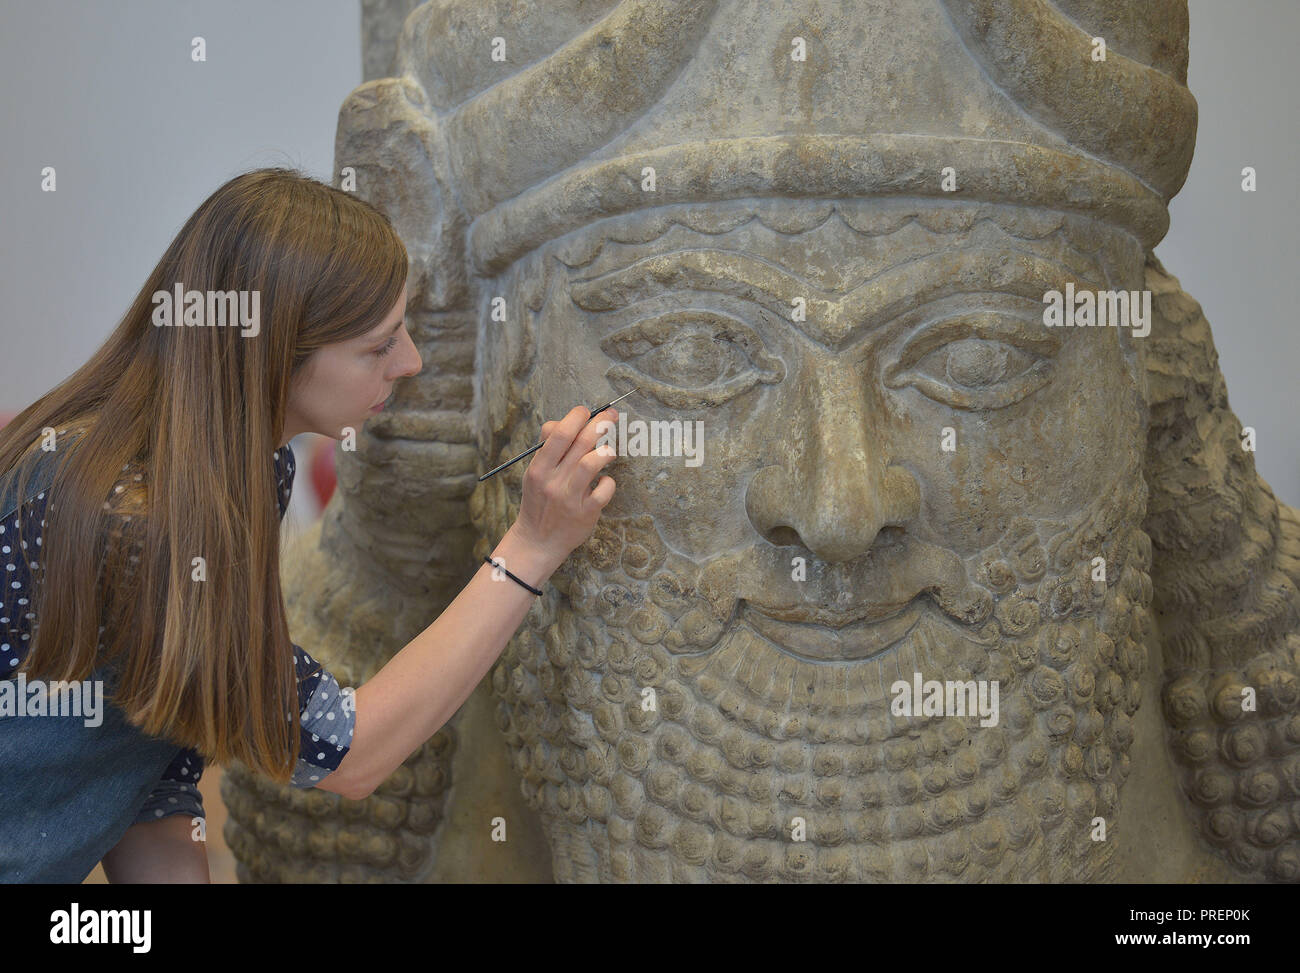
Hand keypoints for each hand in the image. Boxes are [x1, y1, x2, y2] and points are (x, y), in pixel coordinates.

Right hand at [511, 405, 618, 563]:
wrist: (537, 542)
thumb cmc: (540, 501)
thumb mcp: (535, 473)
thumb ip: (550, 449)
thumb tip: (571, 421)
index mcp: (538, 468)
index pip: (557, 433)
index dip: (575, 417)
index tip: (585, 411)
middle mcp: (552, 481)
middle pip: (579, 442)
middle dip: (599, 423)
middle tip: (612, 415)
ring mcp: (569, 498)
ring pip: (592, 463)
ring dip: (605, 452)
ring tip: (608, 452)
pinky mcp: (585, 513)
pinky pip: (604, 489)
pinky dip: (609, 482)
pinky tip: (604, 483)